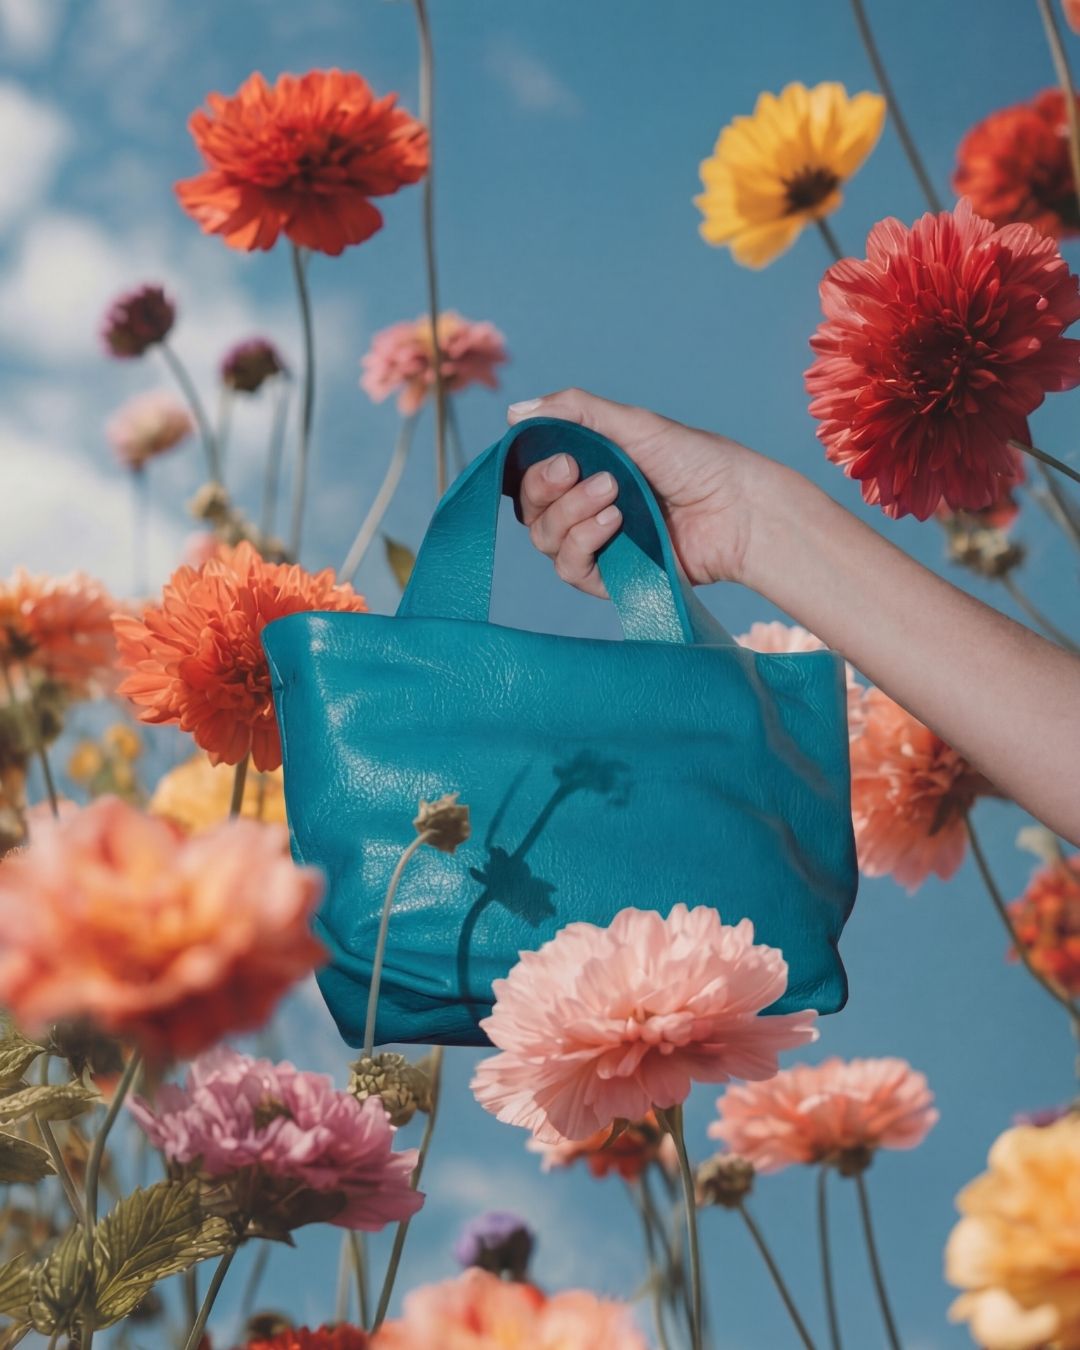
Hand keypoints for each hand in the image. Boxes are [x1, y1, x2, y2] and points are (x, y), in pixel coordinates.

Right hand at [508, 387, 771, 595]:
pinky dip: (583, 543)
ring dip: (571, 513)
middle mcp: (585, 508)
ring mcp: (597, 544)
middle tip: (577, 470)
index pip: (531, 475)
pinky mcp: (610, 577)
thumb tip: (514, 412)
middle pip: (531, 508)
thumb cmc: (694, 461)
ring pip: (545, 538)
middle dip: (546, 488)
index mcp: (586, 470)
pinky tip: (614, 523)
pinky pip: (570, 569)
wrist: (738, 508)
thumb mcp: (633, 424)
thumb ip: (574, 411)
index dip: (531, 468)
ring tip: (613, 495)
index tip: (559, 455)